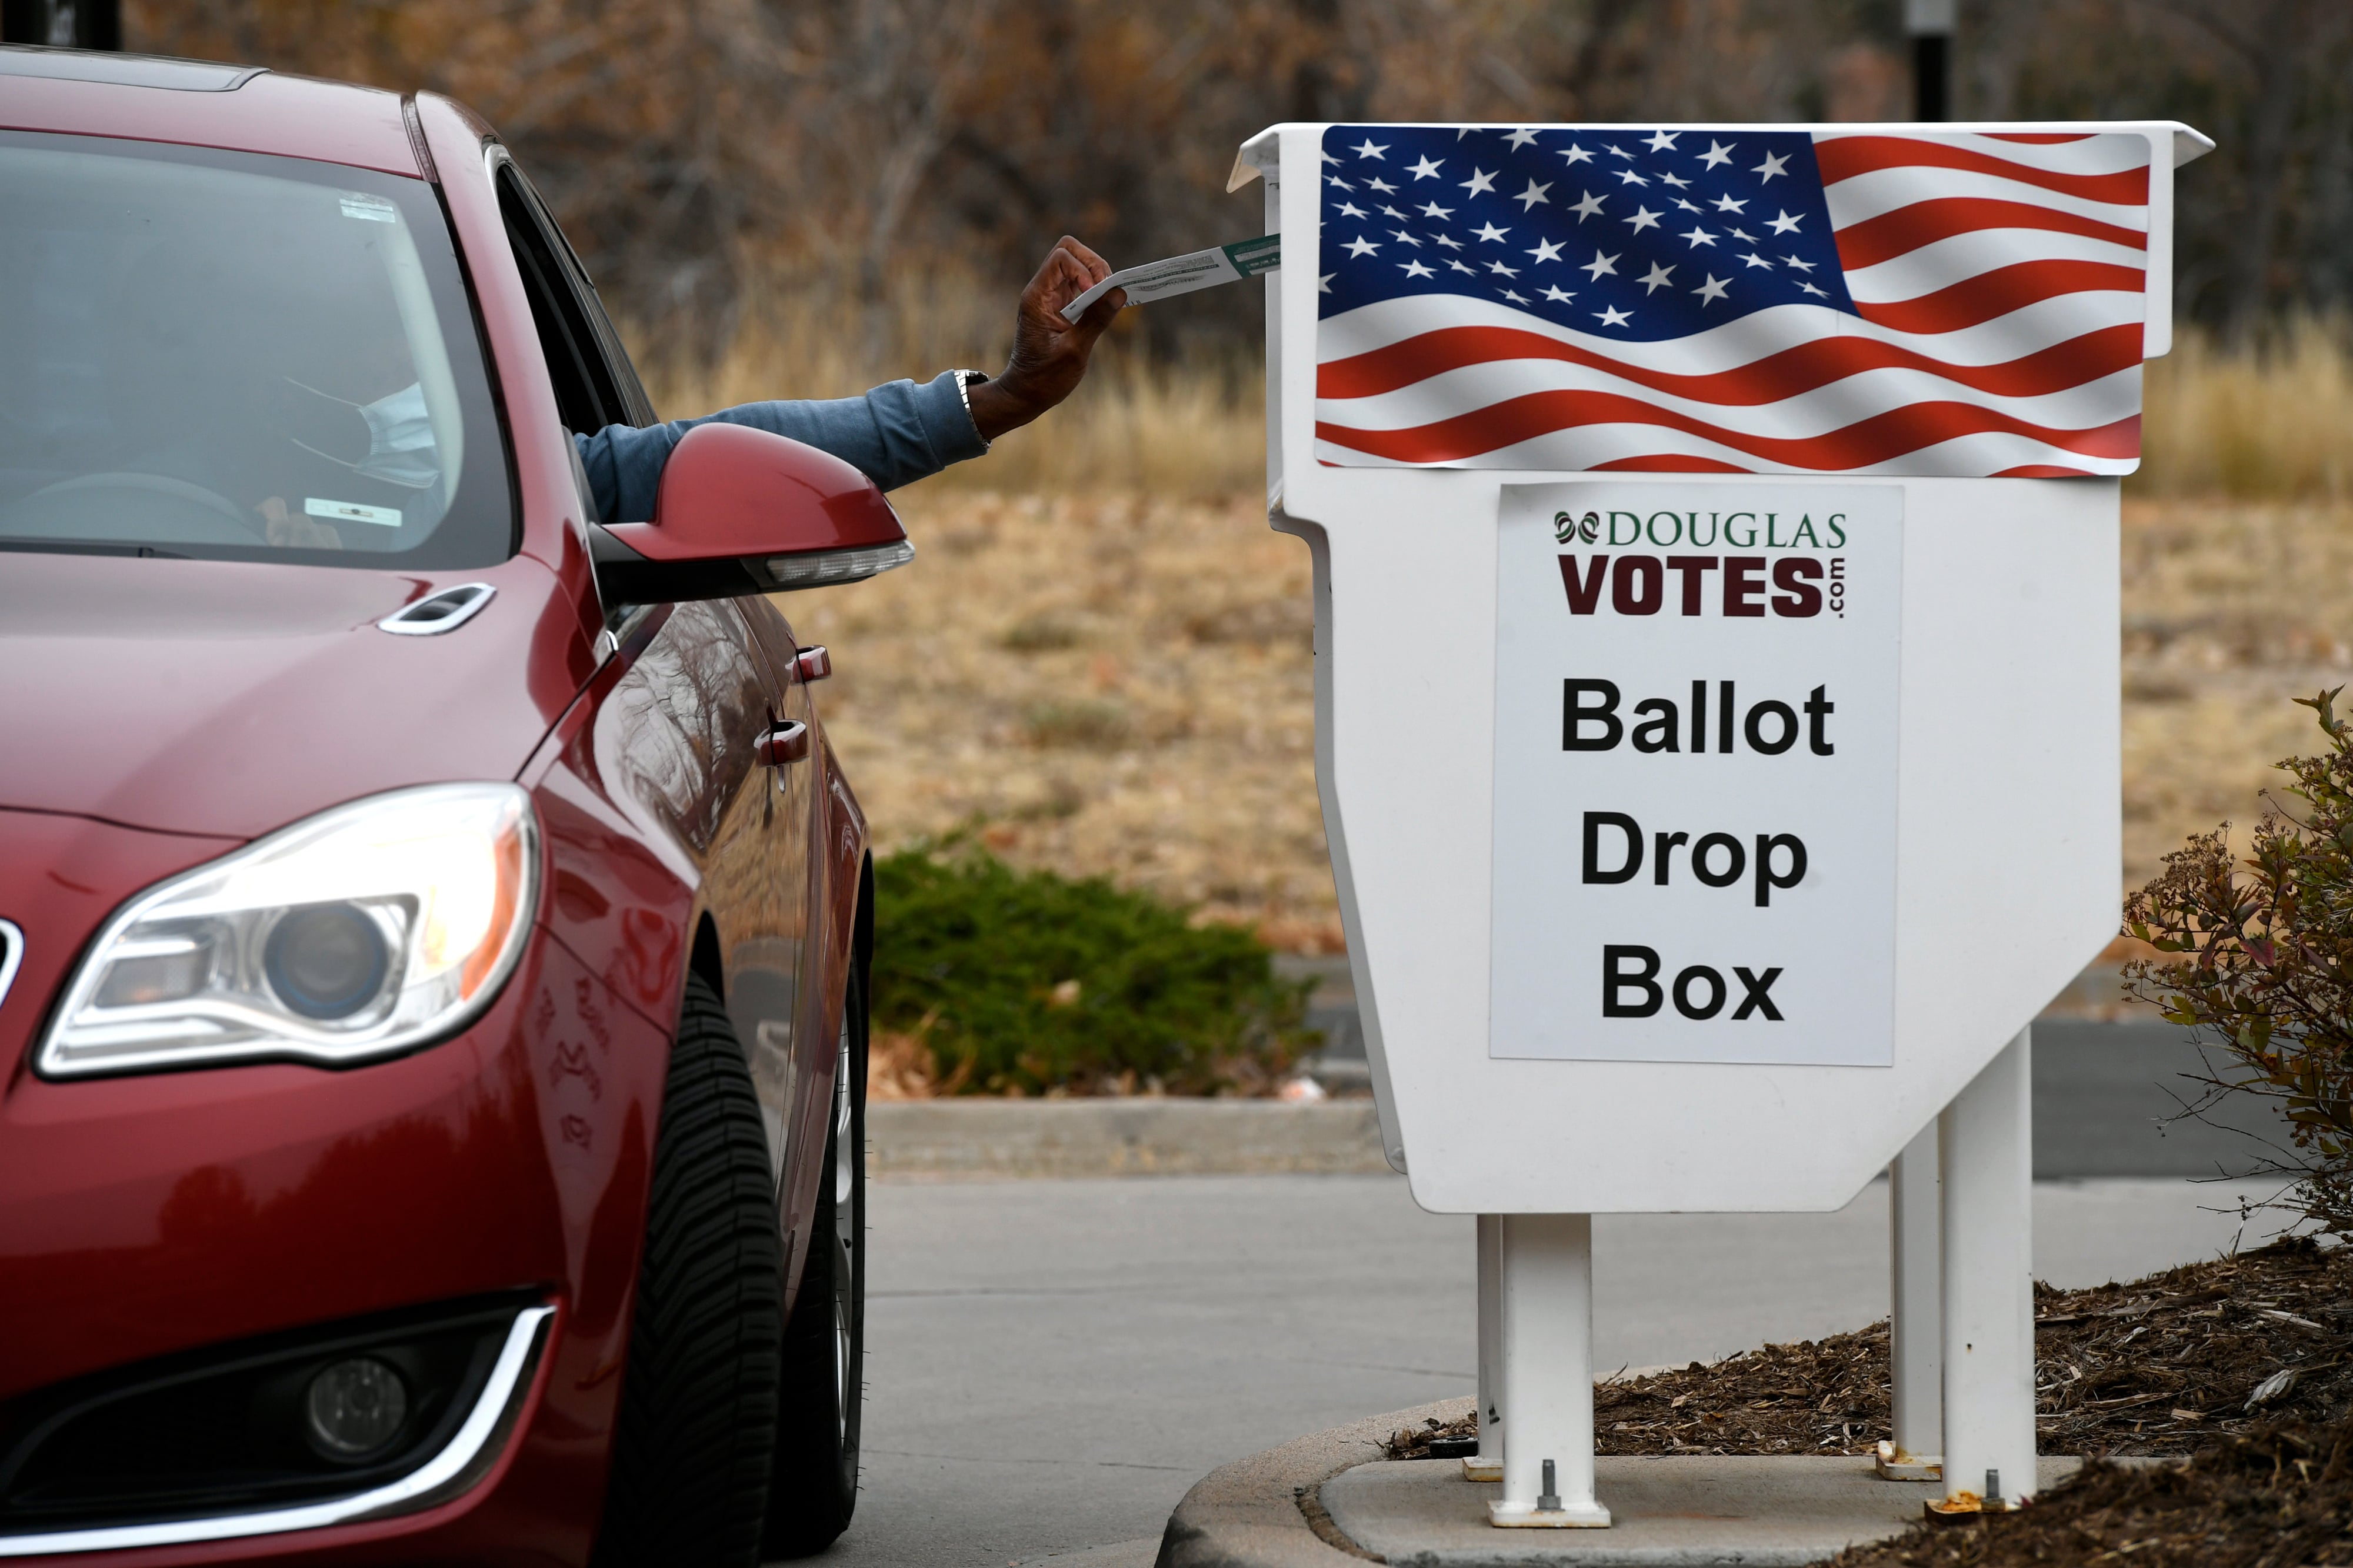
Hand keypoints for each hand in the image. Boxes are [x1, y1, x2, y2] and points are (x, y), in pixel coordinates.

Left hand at [968, 236, 1122, 441]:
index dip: (1083, 268)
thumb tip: (1119, 292)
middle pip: (1069, 251)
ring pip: (1077, 265)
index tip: (1094, 293)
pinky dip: (1096, 290)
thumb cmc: (1045, 377)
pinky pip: (1080, 285)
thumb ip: (1096, 320)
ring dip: (1097, 276)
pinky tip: (1105, 307)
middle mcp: (1042, 291)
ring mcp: (1051, 297)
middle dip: (1094, 264)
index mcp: (1037, 297)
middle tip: (1109, 289)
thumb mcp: (1074, 351)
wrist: (1026, 393)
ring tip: (1109, 299)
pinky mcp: (1061, 306)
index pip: (1061, 257)